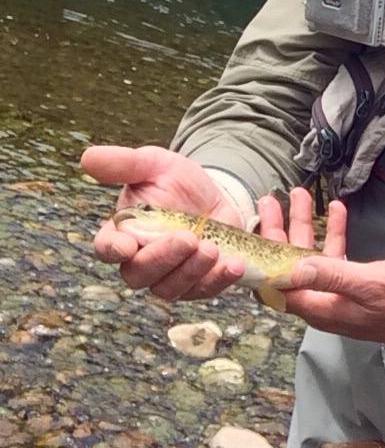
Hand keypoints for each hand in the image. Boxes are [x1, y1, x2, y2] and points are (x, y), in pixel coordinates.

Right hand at [83, 145, 246, 299]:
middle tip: (189, 238)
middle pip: (139, 274)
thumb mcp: (154, 164)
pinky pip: (204, 291)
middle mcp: (139, 260)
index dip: (114, 249)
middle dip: (163, 258)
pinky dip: (219, 280)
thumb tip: (88, 157)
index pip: (106, 248)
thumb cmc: (175, 180)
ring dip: (192, 271)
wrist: (212, 194)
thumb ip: (124, 163)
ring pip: (170, 288)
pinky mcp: (197, 282)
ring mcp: (168, 276)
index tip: (128, 245)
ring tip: (212, 248)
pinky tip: (234, 265)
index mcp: (122, 233)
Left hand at [261, 192, 384, 347]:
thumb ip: (332, 275)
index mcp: (318, 306)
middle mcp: (320, 300)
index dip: (261, 258)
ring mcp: (334, 291)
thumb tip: (293, 268)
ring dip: (304, 226)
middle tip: (271, 201)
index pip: (275, 284)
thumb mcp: (369, 285)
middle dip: (278, 231)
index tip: (254, 229)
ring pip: (309, 256)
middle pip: (288, 264)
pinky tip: (336, 211)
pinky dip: (332, 233)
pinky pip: (333, 256)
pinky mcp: (350, 284)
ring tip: (300, 196)